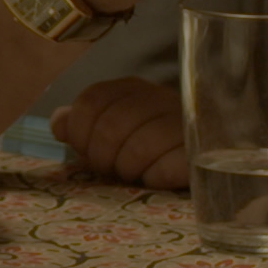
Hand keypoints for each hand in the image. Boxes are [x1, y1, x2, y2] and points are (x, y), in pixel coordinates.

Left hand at [51, 76, 190, 189]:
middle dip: (101, 156)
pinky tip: (155, 179)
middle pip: (111, 126)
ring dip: (127, 169)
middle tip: (109, 169)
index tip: (84, 150)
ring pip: (138, 148)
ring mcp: (185, 124)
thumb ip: (82, 122)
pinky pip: (165, 170)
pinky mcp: (203, 153)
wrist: (208, 158)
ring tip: (133, 175)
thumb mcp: (112, 129)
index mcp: (133, 88)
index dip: (80, 131)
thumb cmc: (148, 145)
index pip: (91, 100)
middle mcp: (160, 98)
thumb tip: (59, 124)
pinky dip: (153, 178)